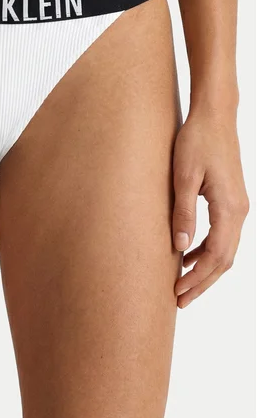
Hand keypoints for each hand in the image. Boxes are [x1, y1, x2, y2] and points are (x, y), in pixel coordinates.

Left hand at [172, 110, 248, 307]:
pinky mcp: (231, 200)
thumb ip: (183, 212)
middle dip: (202, 282)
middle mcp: (239, 211)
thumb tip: (180, 247)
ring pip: (226, 250)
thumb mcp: (183, 176)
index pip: (216, 256)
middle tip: (179, 300)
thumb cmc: (196, 141)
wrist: (214, 116)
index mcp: (229, 208)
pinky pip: (223, 235)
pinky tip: (188, 255)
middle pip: (224, 260)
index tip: (178, 292)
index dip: (198, 277)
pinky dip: (207, 251)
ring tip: (182, 284)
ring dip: (205, 269)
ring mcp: (238, 206)